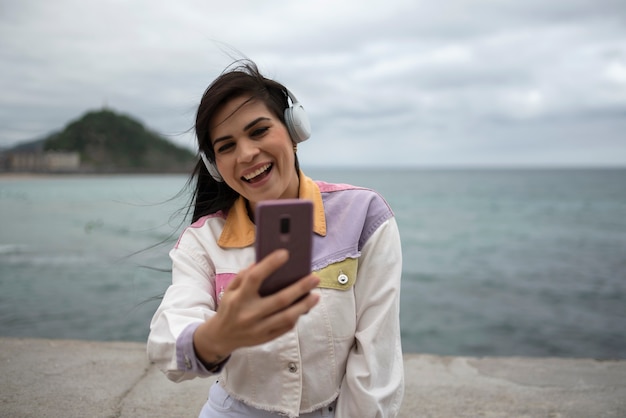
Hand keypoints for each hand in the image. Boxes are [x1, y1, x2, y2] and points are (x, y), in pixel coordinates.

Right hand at [193, 249, 319, 364]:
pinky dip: (297, 316)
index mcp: (239, 298)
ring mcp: (259, 328)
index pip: (255, 278)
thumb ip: (244, 276)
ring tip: (316, 295)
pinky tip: (304, 308)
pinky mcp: (266, 338)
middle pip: (279, 300)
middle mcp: (249, 313)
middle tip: (314, 278)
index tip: (285, 254)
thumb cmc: (229, 308)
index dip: (270, 264)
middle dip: (300, 288)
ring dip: (304, 305)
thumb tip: (263, 263)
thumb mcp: (230, 290)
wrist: (221, 337)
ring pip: (287, 316)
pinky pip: (286, 327)